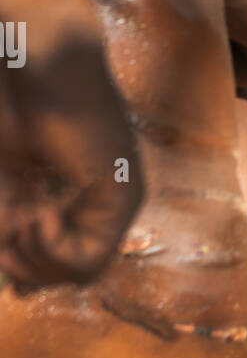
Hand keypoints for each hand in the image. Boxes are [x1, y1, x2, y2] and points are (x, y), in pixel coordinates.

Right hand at [0, 2, 140, 288]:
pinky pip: (89, 259)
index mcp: (91, 197)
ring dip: (37, 258)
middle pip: (72, 276)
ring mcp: (124, 198)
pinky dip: (53, 251)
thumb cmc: (22, 110)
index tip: (5, 239)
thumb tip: (20, 290)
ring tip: (23, 218)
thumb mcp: (8, 185)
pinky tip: (40, 216)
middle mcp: (115, 202)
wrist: (43, 67)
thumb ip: (14, 231)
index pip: (67, 265)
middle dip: (29, 267)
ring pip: (82, 273)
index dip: (29, 268)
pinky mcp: (122, 193)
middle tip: (11, 228)